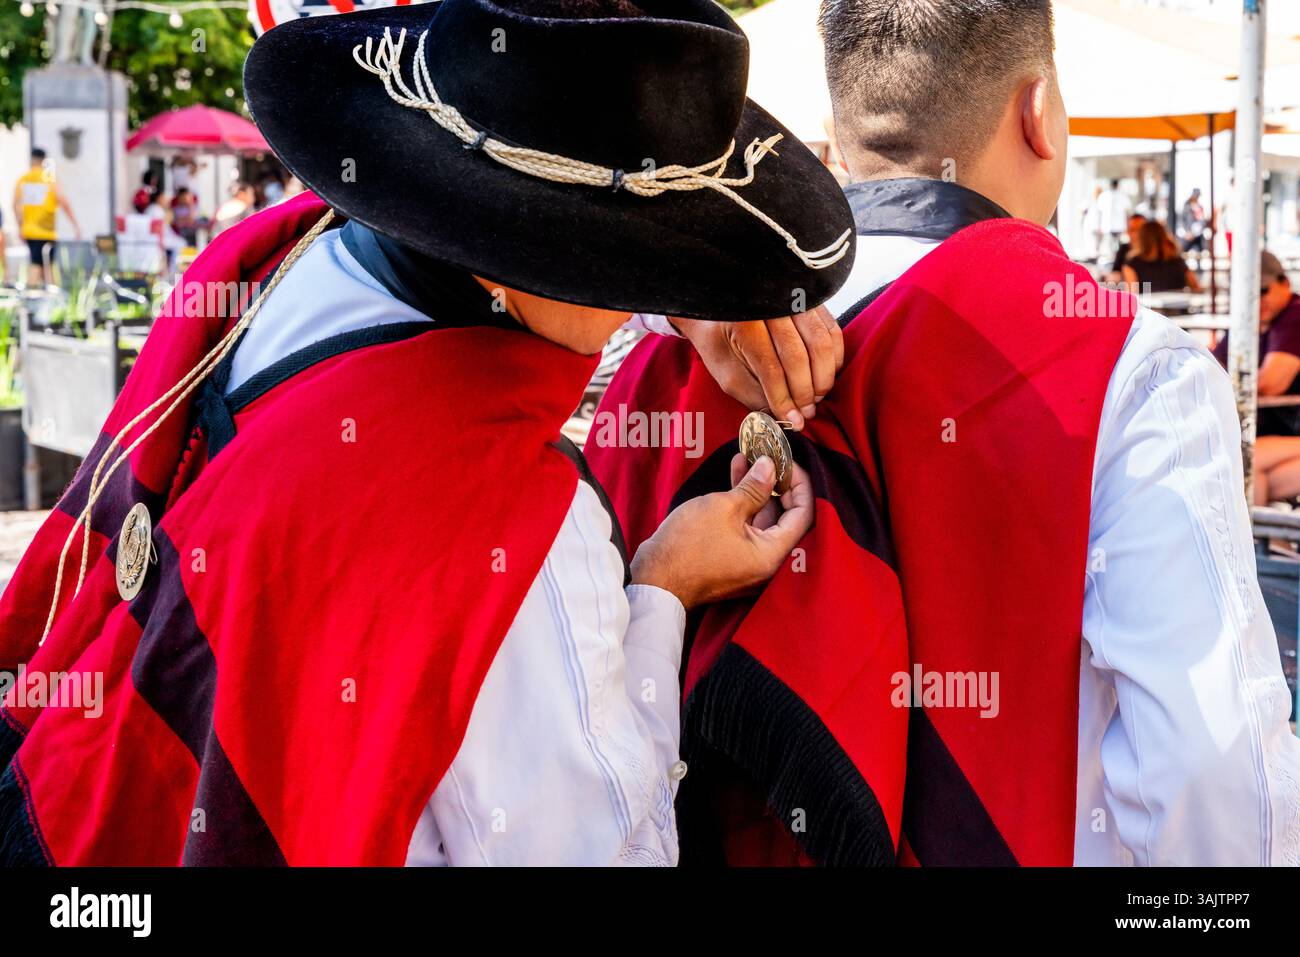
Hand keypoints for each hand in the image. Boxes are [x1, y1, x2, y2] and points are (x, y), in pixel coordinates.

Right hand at [630, 454, 813, 609]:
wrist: (654, 580)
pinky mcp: (731, 558)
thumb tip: (770, 467)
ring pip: (763, 521)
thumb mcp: (723, 508)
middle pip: (785, 518)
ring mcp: (748, 562)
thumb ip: (753, 487)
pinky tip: (735, 476)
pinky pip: (746, 528)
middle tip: (770, 457)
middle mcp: (766, 562)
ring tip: (748, 458)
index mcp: (772, 555)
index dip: (799, 484)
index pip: (803, 515)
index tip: (787, 462)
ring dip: (757, 490)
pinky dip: (743, 505)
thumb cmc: (688, 546)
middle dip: (778, 484)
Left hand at [671, 308, 842, 429]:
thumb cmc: (720, 341)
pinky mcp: (811, 301)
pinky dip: (834, 358)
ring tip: (815, 398)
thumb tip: (786, 418)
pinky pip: (832, 332)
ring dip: (823, 377)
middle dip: (805, 392)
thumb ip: (754, 395)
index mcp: (744, 325)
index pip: (771, 369)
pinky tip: (825, 376)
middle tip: (807, 412)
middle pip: (798, 356)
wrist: (721, 307)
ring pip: (821, 344)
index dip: (784, 400)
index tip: (793, 421)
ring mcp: (794, 300)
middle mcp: (771, 308)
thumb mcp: (727, 373)